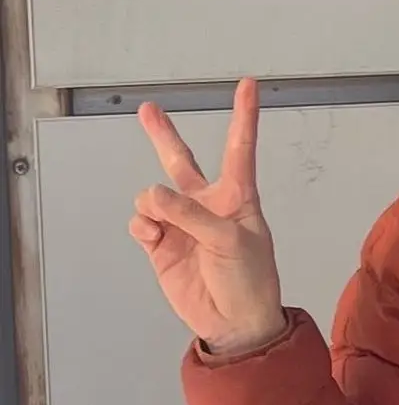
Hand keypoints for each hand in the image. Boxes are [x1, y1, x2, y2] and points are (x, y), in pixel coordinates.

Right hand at [129, 78, 286, 356]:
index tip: (248, 83)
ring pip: (153, 195)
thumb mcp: (230, 240)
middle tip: (147, 109)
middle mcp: (207, 203)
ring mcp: (182, 223)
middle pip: (181, 161)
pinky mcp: (161, 244)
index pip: (240, 147)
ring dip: (153, 204)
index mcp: (238, 195)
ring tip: (165, 225)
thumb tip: (150, 193)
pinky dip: (143, 226)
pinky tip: (153, 236)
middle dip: (163, 135)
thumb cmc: (249, 277)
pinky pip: (142, 222)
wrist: (234, 321)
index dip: (244, 115)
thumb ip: (191, 214)